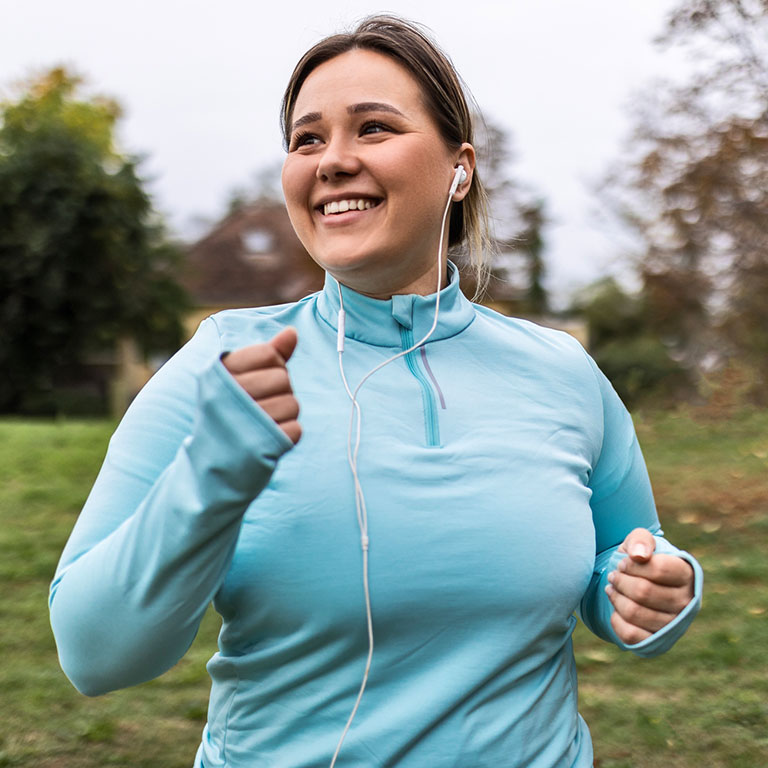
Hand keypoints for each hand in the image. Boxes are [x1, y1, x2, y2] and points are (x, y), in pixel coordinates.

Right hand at [221, 327, 301, 444]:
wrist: (212, 462)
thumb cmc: (231, 411)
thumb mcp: (241, 377)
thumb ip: (269, 353)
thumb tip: (292, 333)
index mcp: (220, 373)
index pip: (269, 354)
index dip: (273, 366)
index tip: (257, 380)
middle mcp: (227, 395)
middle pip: (283, 378)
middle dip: (280, 391)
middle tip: (260, 405)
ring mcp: (242, 422)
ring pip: (293, 404)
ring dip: (285, 414)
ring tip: (264, 422)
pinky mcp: (258, 447)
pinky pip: (295, 430)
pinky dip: (287, 434)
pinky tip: (268, 438)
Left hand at [605, 528, 693, 644]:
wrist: (638, 584)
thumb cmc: (641, 559)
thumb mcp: (640, 541)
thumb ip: (641, 540)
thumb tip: (639, 555)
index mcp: (687, 574)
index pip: (659, 569)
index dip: (633, 565)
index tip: (623, 563)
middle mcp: (686, 602)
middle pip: (643, 592)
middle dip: (620, 581)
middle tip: (613, 576)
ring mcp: (673, 624)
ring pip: (634, 613)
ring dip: (616, 597)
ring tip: (612, 588)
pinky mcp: (658, 642)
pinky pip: (630, 634)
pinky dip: (616, 620)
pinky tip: (616, 608)